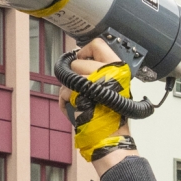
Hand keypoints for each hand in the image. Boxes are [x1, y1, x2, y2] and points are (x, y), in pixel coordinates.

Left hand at [68, 38, 138, 170]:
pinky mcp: (78, 94)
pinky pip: (62, 91)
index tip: (83, 57)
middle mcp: (105, 72)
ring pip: (68, 76)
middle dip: (77, 74)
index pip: (98, 44)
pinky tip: (77, 108)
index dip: (86, 50)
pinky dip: (65, 101)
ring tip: (83, 100)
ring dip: (70, 88)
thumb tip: (84, 57)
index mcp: (117, 67)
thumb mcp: (116, 85)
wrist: (111, 136)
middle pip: (78, 61)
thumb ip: (103, 70)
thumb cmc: (112, 115)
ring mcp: (91, 82)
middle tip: (86, 88)